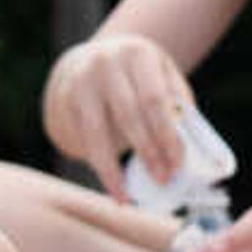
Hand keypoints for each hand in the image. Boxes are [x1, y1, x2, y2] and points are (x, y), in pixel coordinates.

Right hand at [43, 32, 197, 200]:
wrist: (86, 60)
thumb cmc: (135, 75)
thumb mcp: (160, 74)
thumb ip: (175, 104)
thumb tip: (189, 148)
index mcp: (137, 54)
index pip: (154, 99)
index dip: (167, 134)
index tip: (178, 163)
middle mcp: (105, 64)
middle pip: (129, 116)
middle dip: (148, 152)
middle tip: (164, 179)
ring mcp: (80, 82)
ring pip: (97, 134)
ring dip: (114, 170)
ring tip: (128, 197)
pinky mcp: (62, 102)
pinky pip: (83, 141)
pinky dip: (99, 167)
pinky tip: (113, 186)